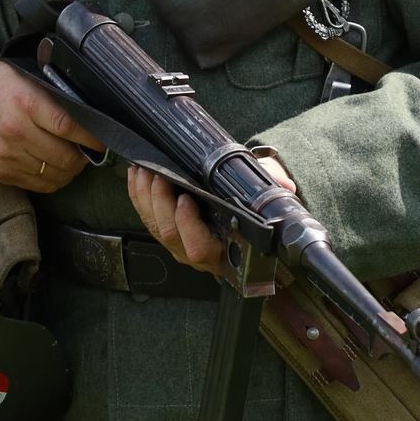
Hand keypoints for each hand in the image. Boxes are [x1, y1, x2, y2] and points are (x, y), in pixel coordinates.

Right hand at [0, 57, 103, 191]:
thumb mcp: (27, 80)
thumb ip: (55, 99)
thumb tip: (89, 119)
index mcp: (26, 104)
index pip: (69, 127)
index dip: (92, 138)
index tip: (103, 140)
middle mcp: (16, 133)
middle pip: (65, 157)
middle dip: (82, 158)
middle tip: (87, 151)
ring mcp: (7, 156)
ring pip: (54, 175)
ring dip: (69, 171)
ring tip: (72, 159)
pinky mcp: (1, 172)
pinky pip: (38, 185)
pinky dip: (52, 180)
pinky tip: (54, 168)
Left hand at [127, 155, 294, 277]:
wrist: (243, 217)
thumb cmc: (254, 210)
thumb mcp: (267, 198)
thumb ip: (274, 188)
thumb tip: (284, 185)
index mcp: (222, 249)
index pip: (198, 247)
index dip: (187, 224)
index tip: (186, 198)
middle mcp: (196, 252)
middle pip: (168, 233)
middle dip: (159, 202)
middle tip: (159, 174)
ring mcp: (177, 243)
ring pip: (153, 225)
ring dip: (145, 196)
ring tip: (145, 169)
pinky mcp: (164, 231)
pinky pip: (145, 216)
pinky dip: (137, 195)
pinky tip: (135, 174)